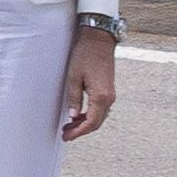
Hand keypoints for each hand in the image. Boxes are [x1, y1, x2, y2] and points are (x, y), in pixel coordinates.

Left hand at [61, 21, 117, 141]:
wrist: (99, 40)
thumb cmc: (85, 55)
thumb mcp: (74, 77)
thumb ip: (73, 98)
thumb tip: (72, 116)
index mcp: (100, 96)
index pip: (90, 123)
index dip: (78, 132)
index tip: (68, 136)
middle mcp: (109, 98)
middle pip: (96, 123)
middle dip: (81, 130)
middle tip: (66, 133)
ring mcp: (110, 94)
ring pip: (99, 116)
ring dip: (85, 123)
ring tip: (70, 125)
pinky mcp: (108, 89)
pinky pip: (101, 109)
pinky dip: (90, 115)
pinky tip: (79, 114)